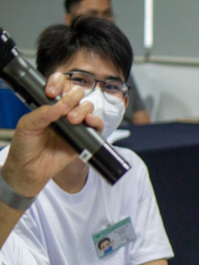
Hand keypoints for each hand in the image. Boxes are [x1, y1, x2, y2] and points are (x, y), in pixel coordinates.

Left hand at [2, 72, 102, 198]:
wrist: (30, 169)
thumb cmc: (25, 146)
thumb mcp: (27, 126)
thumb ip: (42, 114)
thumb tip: (59, 106)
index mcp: (48, 105)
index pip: (58, 86)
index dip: (57, 84)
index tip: (51, 92)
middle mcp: (63, 113)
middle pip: (77, 94)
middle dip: (72, 97)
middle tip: (64, 109)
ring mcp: (75, 125)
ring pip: (87, 107)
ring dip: (82, 110)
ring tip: (72, 120)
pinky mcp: (84, 138)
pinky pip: (96, 126)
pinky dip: (96, 121)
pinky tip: (89, 122)